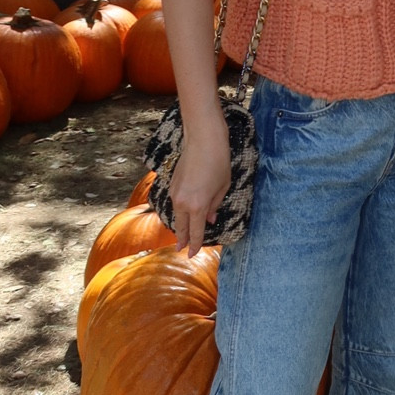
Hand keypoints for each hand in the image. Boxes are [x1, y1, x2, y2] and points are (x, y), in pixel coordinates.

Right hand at [166, 122, 231, 256]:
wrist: (202, 139)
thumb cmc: (218, 162)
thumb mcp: (222, 188)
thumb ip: (214, 207)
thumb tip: (209, 220)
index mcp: (197, 206)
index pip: (195, 232)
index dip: (194, 245)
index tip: (191, 254)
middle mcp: (182, 202)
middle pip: (181, 228)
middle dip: (182, 239)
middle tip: (181, 249)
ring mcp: (175, 193)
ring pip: (176, 215)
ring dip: (180, 225)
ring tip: (183, 234)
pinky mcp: (172, 184)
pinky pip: (175, 204)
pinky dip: (178, 212)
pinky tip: (183, 213)